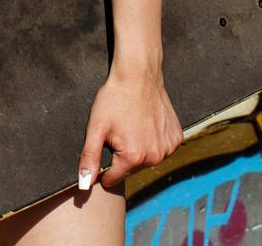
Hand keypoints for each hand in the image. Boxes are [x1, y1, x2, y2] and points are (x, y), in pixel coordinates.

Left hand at [78, 65, 183, 191]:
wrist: (138, 76)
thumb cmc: (114, 100)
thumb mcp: (95, 127)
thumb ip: (89, 158)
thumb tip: (84, 184)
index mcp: (133, 157)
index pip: (113, 178)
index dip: (103, 169)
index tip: (101, 151)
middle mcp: (154, 157)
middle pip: (130, 168)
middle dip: (121, 156)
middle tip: (117, 132)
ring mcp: (168, 148)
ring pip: (146, 159)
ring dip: (137, 149)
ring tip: (130, 126)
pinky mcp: (177, 138)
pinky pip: (161, 148)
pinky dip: (152, 141)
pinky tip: (145, 124)